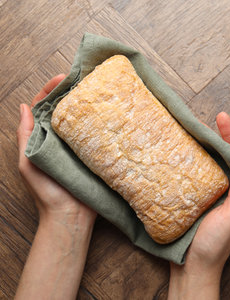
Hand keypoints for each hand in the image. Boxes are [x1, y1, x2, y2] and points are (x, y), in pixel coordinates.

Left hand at [15, 75, 95, 299]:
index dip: (52, 90)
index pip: (46, 108)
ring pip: (84, 121)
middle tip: (86, 78)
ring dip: (90, 106)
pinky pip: (98, 136)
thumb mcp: (27, 162)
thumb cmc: (47, 192)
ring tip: (99, 91)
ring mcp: (81, 147)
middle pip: (67, 110)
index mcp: (44, 138)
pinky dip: (102, 124)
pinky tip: (110, 114)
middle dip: (74, 93)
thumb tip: (24, 107)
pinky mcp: (96, 155)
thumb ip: (25, 136)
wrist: (70, 217)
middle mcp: (63, 140)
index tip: (63, 77)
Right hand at [169, 112, 229, 299]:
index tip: (222, 118)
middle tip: (212, 118)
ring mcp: (213, 196)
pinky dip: (195, 162)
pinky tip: (185, 154)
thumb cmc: (214, 246)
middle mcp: (229, 192)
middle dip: (222, 137)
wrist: (193, 268)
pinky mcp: (198, 200)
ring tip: (199, 129)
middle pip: (227, 158)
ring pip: (213, 166)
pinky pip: (199, 176)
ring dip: (208, 147)